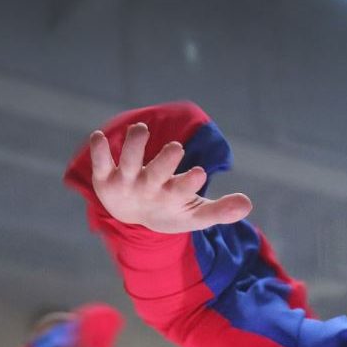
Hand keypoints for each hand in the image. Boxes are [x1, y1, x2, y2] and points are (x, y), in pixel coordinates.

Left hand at [89, 122, 252, 232]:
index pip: (181, 193)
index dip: (189, 183)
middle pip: (156, 177)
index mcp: (171, 200)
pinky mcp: (105, 178)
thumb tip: (247, 204)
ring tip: (140, 129)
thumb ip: (222, 210)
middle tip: (177, 148)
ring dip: (133, 148)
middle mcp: (147, 191)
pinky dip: (98, 152)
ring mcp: (126, 184)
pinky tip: (99, 137)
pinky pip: (100, 164)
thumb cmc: (171, 211)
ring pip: (128, 165)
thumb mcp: (197, 214)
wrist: (133, 218)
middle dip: (164, 163)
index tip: (200, 173)